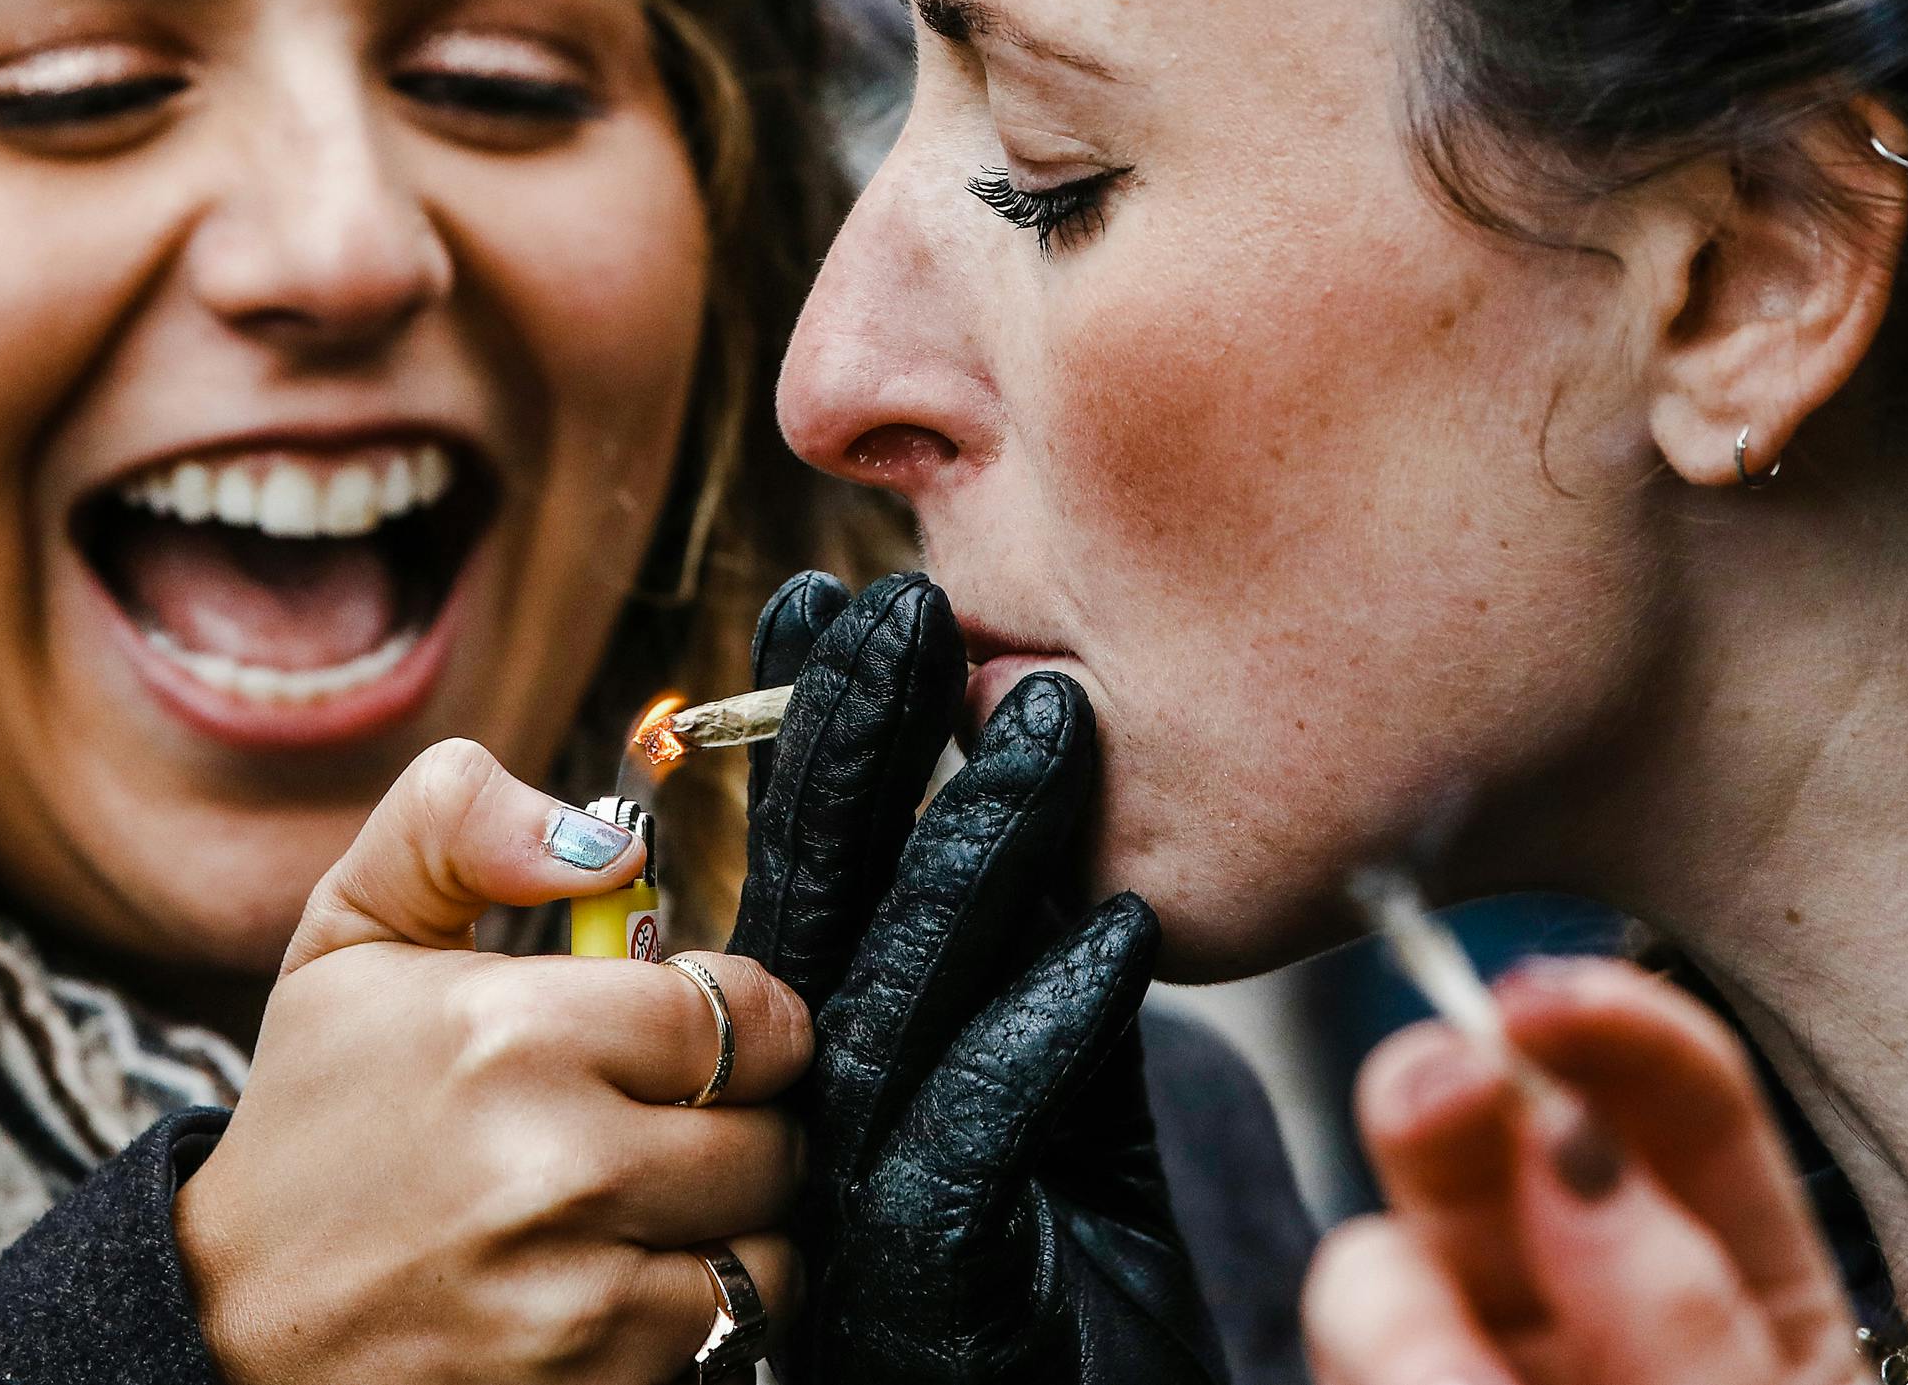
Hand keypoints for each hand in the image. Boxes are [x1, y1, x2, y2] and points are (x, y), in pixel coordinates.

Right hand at [176, 738, 806, 1383]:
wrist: (227, 1315)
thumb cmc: (318, 1116)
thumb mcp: (352, 932)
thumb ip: (458, 821)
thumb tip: (606, 843)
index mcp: (512, 1034)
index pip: (746, 1016)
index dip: (741, 1019)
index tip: (696, 1033)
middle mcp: (557, 1169)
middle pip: (773, 1138)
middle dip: (740, 1123)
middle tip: (669, 1120)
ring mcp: (576, 1299)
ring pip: (767, 1250)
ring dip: (728, 1224)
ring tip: (647, 1201)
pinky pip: (726, 1338)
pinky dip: (692, 1309)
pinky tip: (616, 1276)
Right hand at [731, 571, 1225, 1384]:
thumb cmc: (1044, 1337)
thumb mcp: (1058, 1148)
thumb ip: (1037, 1017)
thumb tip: (1074, 863)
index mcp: (796, 1082)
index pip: (798, 879)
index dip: (809, 740)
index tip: (822, 600)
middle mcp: (789, 1133)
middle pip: (812, 911)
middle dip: (850, 744)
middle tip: (899, 597)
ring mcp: (831, 1212)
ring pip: (888, 1003)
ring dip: (970, 851)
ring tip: (1047, 717)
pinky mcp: (910, 1297)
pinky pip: (969, 1140)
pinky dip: (1045, 1027)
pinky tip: (1117, 929)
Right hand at [1305, 955, 1868, 1384]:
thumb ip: (1675, 1307)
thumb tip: (1568, 1137)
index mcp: (1738, 1282)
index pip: (1678, 1098)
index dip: (1610, 1022)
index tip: (1539, 998)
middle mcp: (1589, 1293)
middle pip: (1498, 1129)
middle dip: (1454, 1084)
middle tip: (1446, 1083)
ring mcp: (1479, 1350)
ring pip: (1385, 1251)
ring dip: (1398, 1303)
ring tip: (1451, 1384)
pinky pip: (1342, 1347)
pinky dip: (1380, 1369)